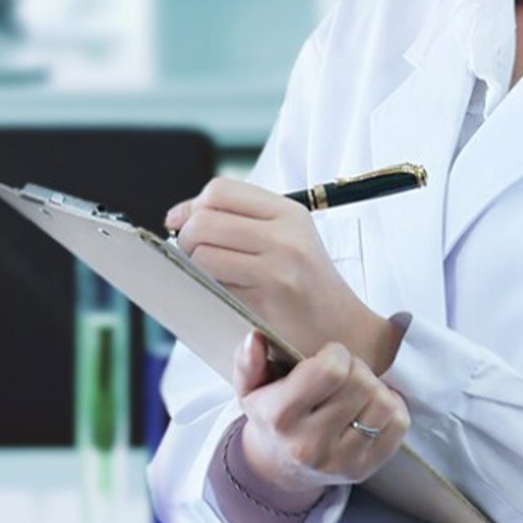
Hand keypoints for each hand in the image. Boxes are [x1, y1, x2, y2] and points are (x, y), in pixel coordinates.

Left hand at [166, 178, 402, 371]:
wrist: (345, 332)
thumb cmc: (306, 286)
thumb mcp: (288, 239)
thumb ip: (241, 221)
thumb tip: (177, 216)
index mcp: (289, 213)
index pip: (220, 190)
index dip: (192, 207)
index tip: (181, 224)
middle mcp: (286, 236)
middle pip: (204, 220)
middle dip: (186, 239)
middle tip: (193, 258)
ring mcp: (277, 269)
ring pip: (202, 253)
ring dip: (192, 267)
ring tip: (210, 278)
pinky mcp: (265, 301)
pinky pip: (212, 285)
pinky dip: (205, 289)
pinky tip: (220, 297)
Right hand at [231, 333, 409, 511]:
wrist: (280, 467)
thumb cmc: (270, 416)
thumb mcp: (249, 387)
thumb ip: (247, 361)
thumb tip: (255, 338)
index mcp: (280, 417)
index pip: (330, 370)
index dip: (335, 353)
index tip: (327, 357)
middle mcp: (310, 444)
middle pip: (360, 383)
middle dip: (356, 368)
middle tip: (343, 373)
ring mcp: (341, 461)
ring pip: (384, 403)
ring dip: (375, 388)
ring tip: (356, 391)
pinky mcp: (365, 469)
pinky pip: (399, 424)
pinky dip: (391, 408)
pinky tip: (369, 407)